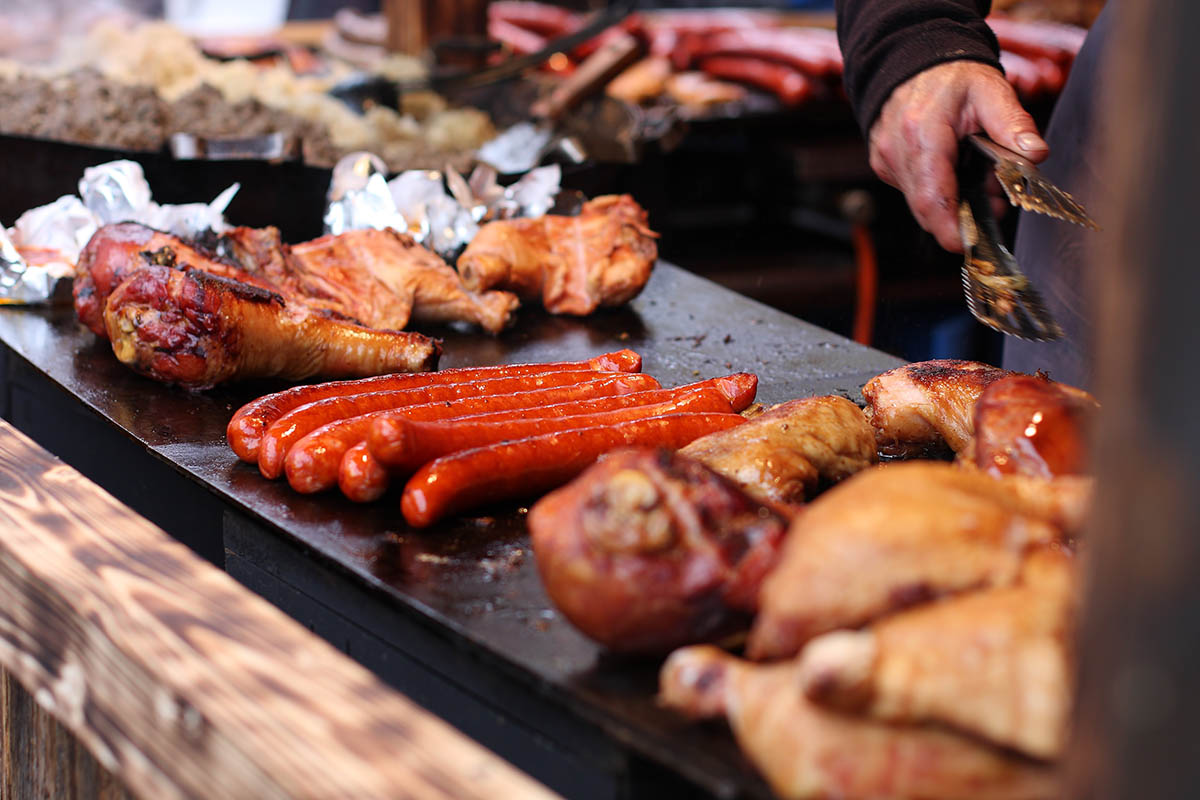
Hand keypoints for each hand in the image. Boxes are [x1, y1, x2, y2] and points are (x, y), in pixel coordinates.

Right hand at [868, 61, 1047, 252]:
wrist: (911, 62)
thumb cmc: (950, 76)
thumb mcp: (990, 91)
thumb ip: (1014, 125)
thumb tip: (1036, 155)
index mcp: (922, 133)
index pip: (932, 196)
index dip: (949, 228)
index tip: (967, 245)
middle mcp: (896, 151)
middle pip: (926, 208)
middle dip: (960, 217)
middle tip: (993, 204)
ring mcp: (885, 160)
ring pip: (919, 203)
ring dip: (951, 203)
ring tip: (978, 180)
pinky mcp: (884, 165)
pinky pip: (911, 192)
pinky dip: (936, 191)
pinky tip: (953, 171)